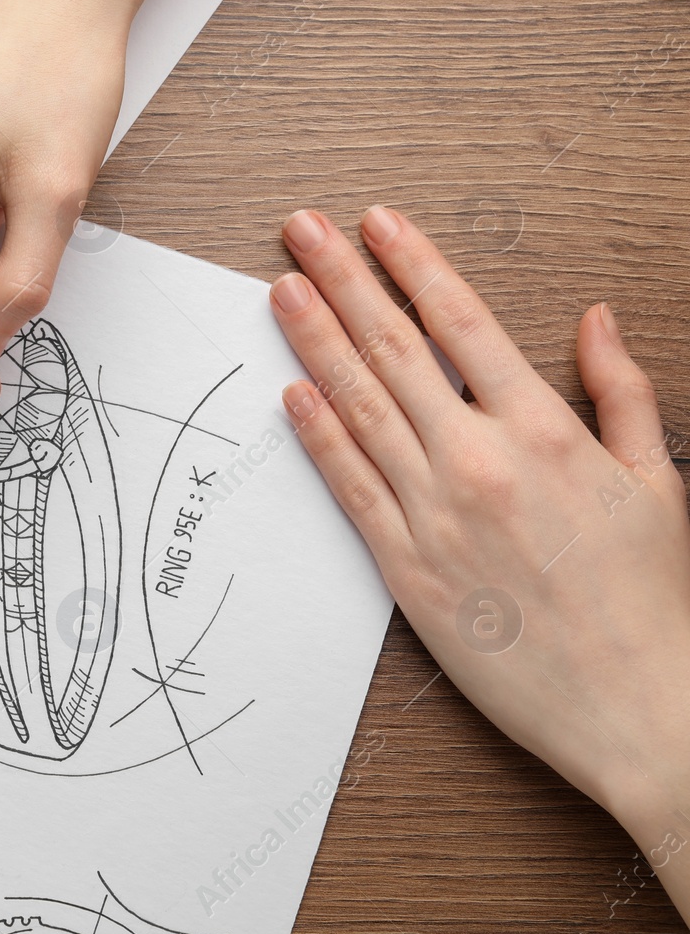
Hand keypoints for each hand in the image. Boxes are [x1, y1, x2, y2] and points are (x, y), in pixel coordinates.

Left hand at [271, 206, 689, 923]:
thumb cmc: (656, 602)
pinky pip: (350, 487)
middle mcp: (480, 461)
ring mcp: (435, 514)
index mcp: (545, 431)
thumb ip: (622, 393)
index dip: (412, 265)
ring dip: (315, 340)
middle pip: (394, 350)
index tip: (376, 223)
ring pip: (359, 407)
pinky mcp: (406, 570)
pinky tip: (290, 392)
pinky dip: (317, 436)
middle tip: (300, 231)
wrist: (643, 710)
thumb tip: (595, 321)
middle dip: (342, 281)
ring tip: (281, 289)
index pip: (461, 322)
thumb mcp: (661, 481)